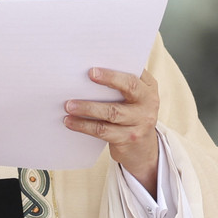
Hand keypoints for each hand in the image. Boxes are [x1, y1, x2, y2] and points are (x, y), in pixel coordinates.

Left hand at [63, 68, 159, 196]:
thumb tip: (91, 70)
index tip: (93, 69)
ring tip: (69, 105)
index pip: (134, 75)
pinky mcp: (128, 138)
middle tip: (87, 75)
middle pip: (129, 88)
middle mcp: (149, 103)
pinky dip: (84, 125)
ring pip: (112, 112)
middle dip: (108, 79)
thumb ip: (122, 82)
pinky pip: (103, 131)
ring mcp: (140, 122)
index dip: (114, 72)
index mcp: (148, 88)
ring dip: (88, 108)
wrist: (143, 148)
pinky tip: (70, 122)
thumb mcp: (134, 96)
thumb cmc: (131, 113)